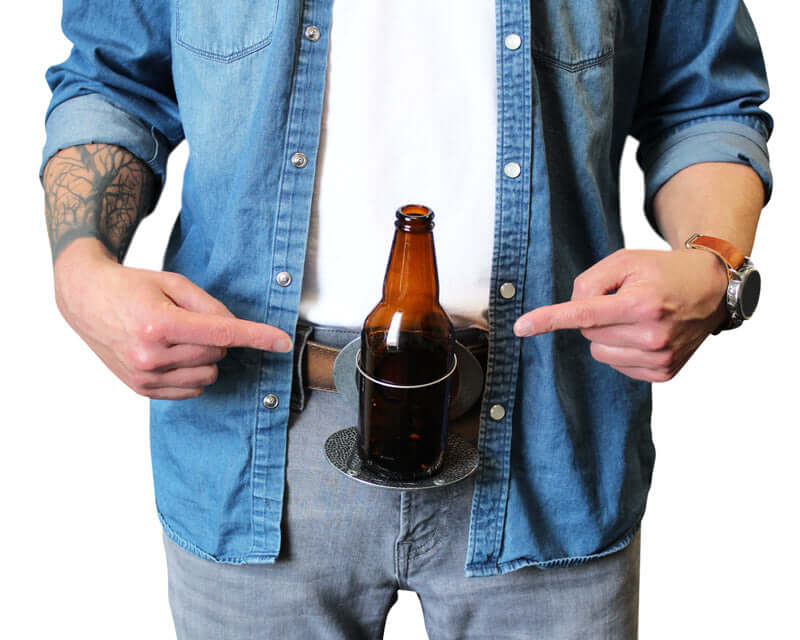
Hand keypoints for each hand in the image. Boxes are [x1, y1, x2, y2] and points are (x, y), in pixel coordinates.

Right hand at [53, 239, 291, 398]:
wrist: (86, 299)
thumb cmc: (132, 287)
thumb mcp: (173, 282)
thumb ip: (210, 306)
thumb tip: (236, 330)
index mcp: (159, 324)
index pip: (223, 333)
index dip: (257, 337)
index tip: (282, 342)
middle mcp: (150, 355)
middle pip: (218, 352)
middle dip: (216, 336)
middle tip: (189, 319)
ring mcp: (145, 377)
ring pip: (208, 374)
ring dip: (205, 357)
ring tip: (178, 337)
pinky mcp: (142, 390)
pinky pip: (192, 391)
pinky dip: (193, 373)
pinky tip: (174, 355)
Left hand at [513, 248, 729, 381]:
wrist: (711, 288)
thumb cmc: (663, 271)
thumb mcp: (625, 261)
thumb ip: (590, 282)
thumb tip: (573, 313)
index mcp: (641, 304)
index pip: (583, 314)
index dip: (549, 320)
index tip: (521, 327)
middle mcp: (652, 335)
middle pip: (587, 331)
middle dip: (596, 315)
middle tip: (625, 300)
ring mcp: (659, 358)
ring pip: (598, 351)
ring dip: (607, 334)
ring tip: (637, 317)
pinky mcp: (663, 373)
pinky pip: (617, 365)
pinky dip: (622, 349)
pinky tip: (645, 334)